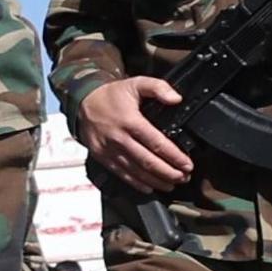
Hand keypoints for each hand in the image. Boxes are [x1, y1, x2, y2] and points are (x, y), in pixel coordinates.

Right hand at [80, 77, 195, 194]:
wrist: (84, 102)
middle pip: (148, 161)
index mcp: (130, 121)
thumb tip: (176, 99)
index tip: (187, 164)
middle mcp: (119, 138)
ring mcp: (109, 150)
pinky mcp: (103, 158)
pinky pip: (122, 174)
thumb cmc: (112, 95)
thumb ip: (158, 87)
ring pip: (136, 171)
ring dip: (156, 181)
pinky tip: (150, 187)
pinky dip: (137, 184)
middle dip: (169, 173)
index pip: (156, 143)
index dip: (174, 156)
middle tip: (184, 177)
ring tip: (172, 184)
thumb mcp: (136, 83)